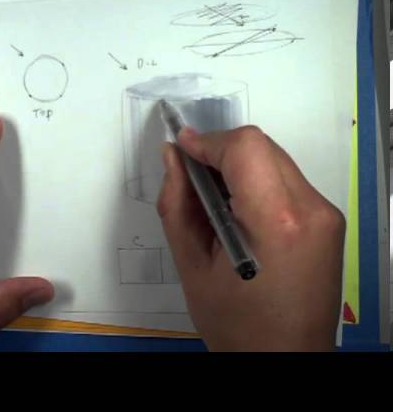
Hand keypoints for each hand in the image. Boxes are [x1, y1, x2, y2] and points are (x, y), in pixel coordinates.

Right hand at [157, 126, 344, 350]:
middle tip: (192, 177)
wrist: (285, 359)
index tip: (181, 148)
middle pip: (262, 147)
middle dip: (221, 152)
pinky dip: (257, 181)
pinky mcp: (329, 220)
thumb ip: (177, 203)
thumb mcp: (192, 265)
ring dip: (239, 166)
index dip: (208, 141)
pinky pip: (287, 179)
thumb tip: (172, 157)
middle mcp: (312, 210)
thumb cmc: (235, 324)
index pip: (245, 148)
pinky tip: (239, 211)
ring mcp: (326, 214)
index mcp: (277, 223)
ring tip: (214, 199)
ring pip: (275, 159)